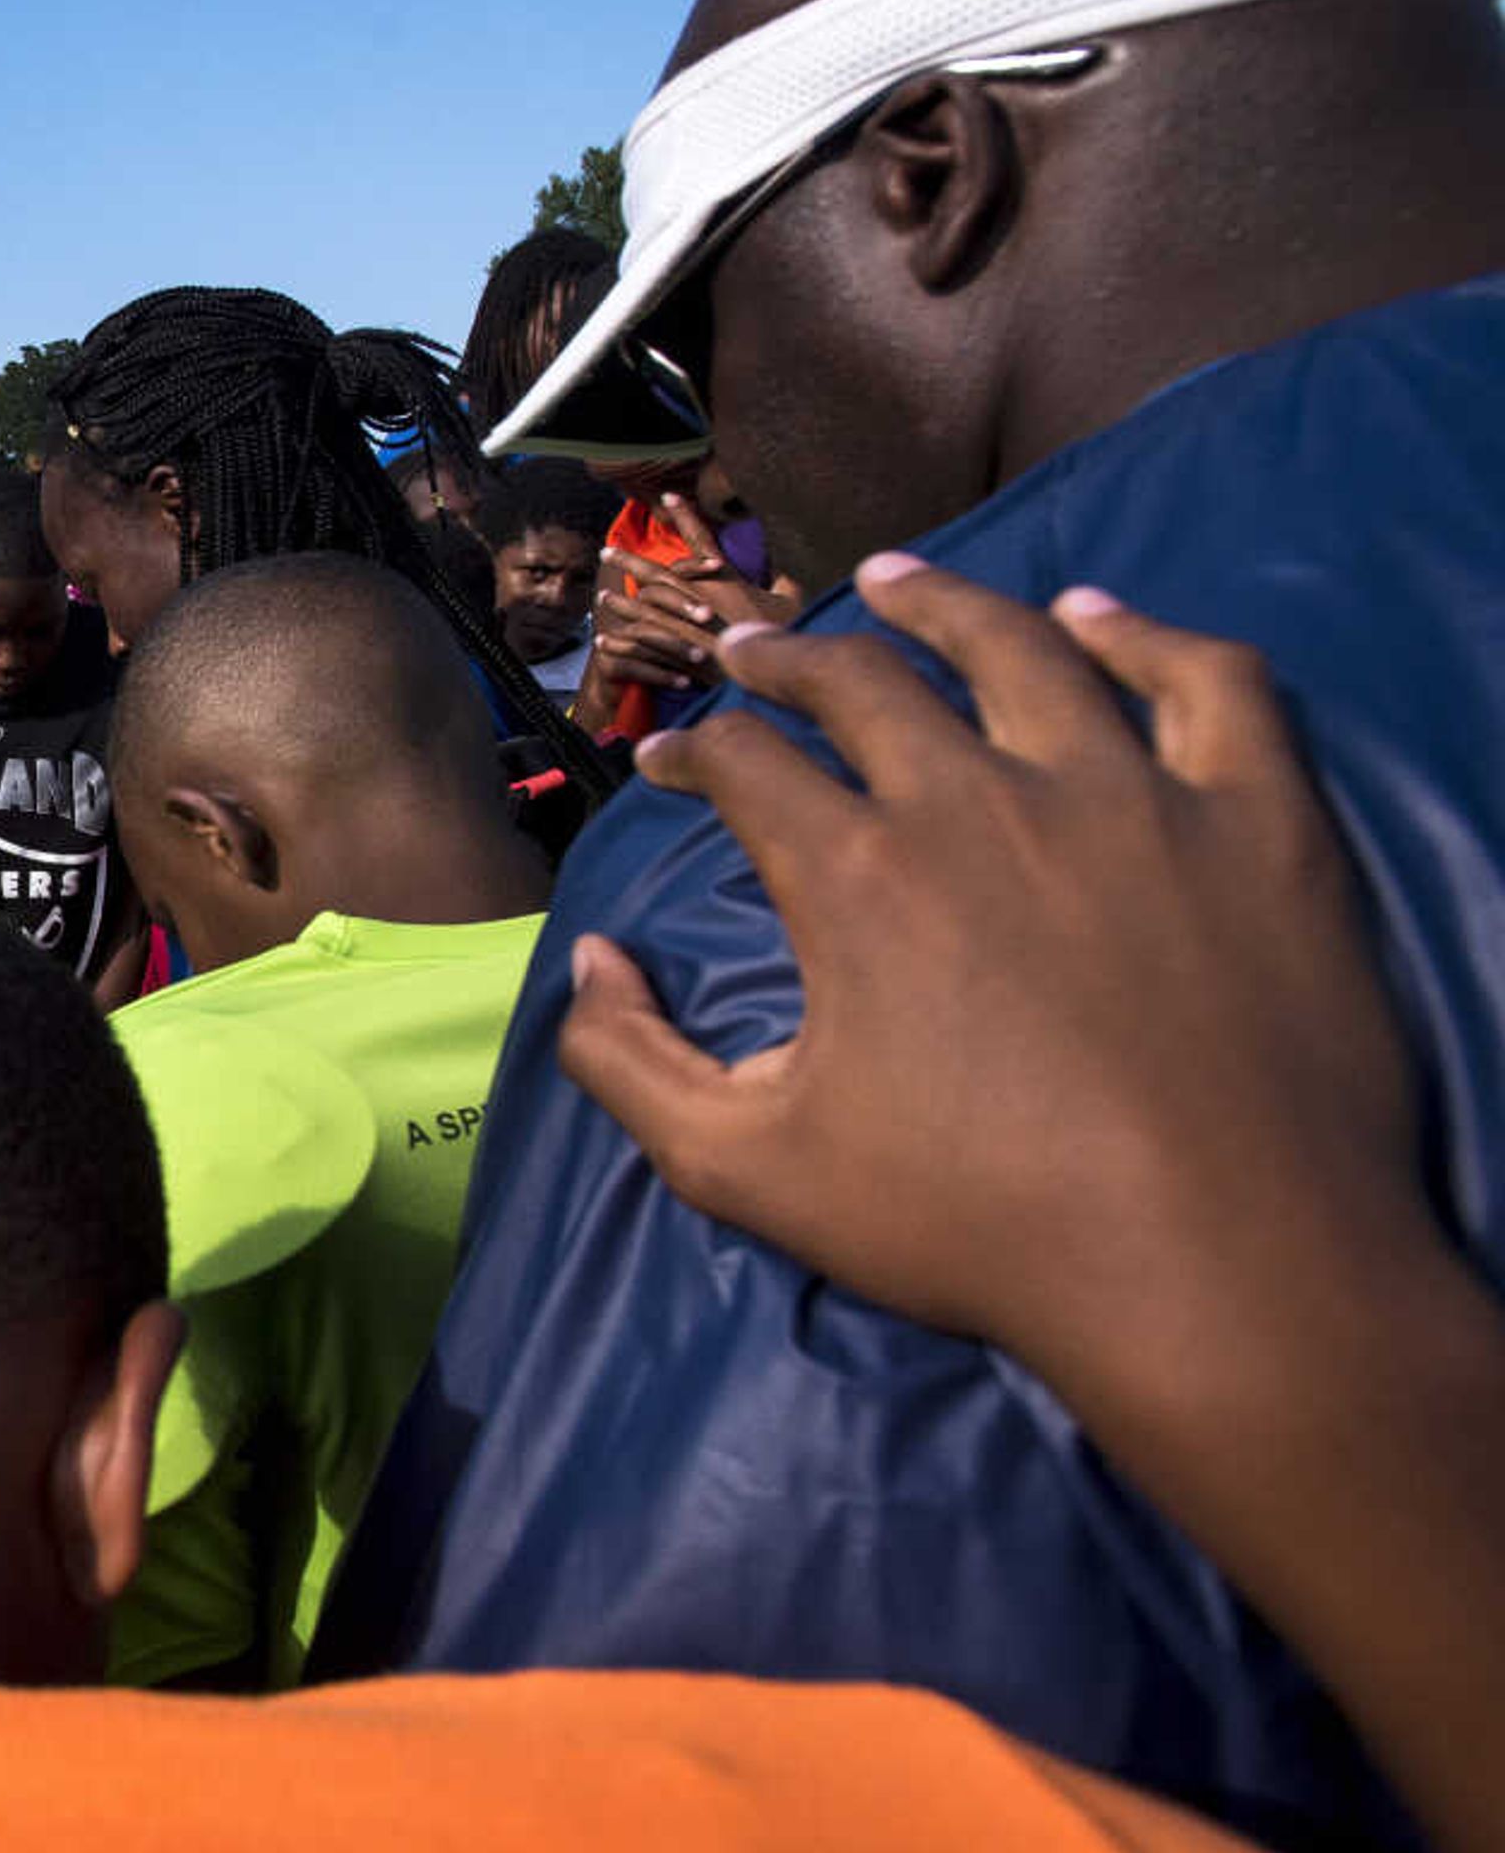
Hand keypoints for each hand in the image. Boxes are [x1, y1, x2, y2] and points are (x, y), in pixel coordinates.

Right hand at [560, 555, 1416, 1374]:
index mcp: (856, 875)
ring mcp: (1130, 794)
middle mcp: (980, 798)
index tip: (672, 757)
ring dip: (945, 606)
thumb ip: (631, 1064)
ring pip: (1024, 647)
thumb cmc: (978, 1228)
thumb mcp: (747, 1173)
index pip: (744, 762)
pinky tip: (1103, 620)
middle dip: (790, 659)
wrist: (1220, 1270)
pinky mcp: (1259, 816)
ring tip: (902, 582)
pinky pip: (1206, 681)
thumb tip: (593, 961)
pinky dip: (1146, 633)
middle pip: (866, 682)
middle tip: (758, 650)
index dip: (692, 750)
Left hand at [583, 494, 804, 701]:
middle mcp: (697, 595)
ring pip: (643, 605)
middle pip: (656, 573)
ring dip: (622, 602)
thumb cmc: (783, 634)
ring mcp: (682, 623)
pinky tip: (603, 643)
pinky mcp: (676, 651)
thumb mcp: (793, 602)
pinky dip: (621, 643)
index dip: (684, 516)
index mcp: (724, 579)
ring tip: (602, 597)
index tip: (666, 497)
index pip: (700, 540)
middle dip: (629, 561)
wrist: (769, 672)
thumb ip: (787, 581)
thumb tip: (794, 568)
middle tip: (606, 551)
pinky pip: (640, 642)